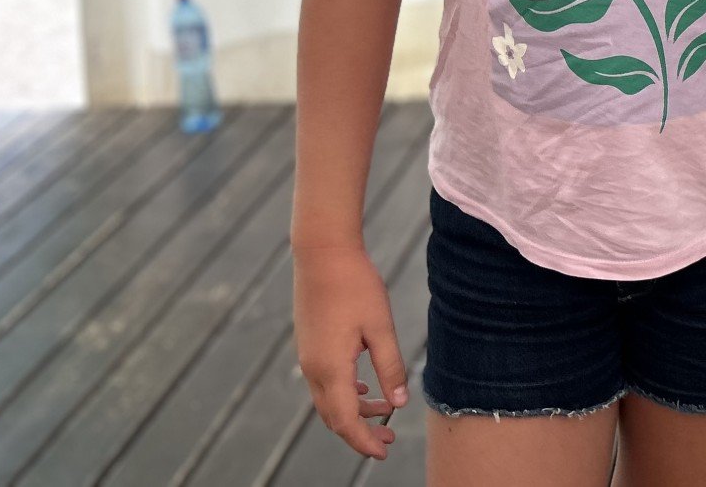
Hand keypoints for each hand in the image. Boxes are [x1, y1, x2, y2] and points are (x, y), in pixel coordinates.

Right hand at [294, 241, 407, 458]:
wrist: (322, 252)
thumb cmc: (355, 286)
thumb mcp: (380, 327)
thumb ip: (390, 366)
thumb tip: (398, 403)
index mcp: (331, 369)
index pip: (346, 421)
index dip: (364, 442)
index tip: (383, 453)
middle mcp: (313, 369)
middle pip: (334, 417)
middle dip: (360, 433)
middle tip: (387, 441)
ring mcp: (308, 357)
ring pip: (328, 400)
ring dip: (353, 412)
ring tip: (381, 413)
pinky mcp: (309, 344)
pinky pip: (324, 382)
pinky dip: (344, 392)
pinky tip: (364, 385)